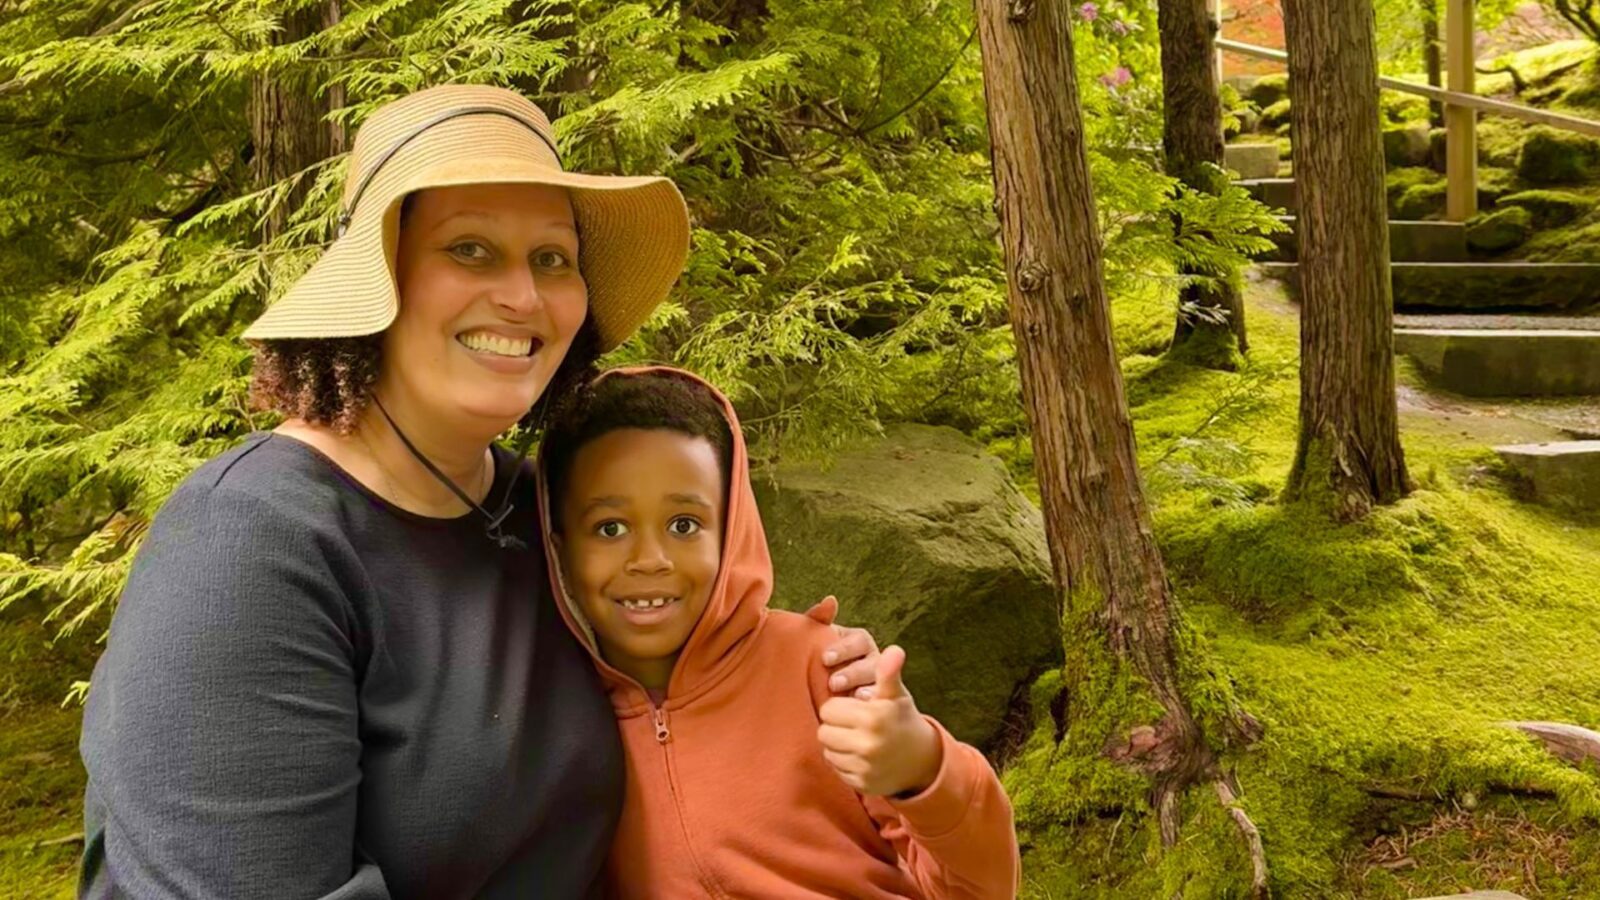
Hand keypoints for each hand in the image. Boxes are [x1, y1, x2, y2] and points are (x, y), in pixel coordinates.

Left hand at [805, 596, 880, 698]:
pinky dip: (873, 708)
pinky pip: (881, 706)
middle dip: (852, 673)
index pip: (858, 640)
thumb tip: (830, 600)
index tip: (825, 658)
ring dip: (866, 690)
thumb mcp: (819, 642)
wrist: (827, 696)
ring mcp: (879, 684)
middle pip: (871, 664)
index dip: (843, 648)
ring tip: (854, 698)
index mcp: (859, 642)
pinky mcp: (880, 704)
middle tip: (833, 682)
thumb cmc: (823, 662)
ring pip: (879, 685)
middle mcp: (873, 660)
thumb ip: (819, 621)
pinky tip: (864, 710)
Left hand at [816, 646, 942, 796]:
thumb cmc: (901, 719)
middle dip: (836, 726)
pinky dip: (844, 762)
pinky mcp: (861, 784)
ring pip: (828, 750)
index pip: (829, 709)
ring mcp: (864, 767)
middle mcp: (868, 745)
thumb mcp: (896, 695)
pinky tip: (860, 756)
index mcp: (873, 718)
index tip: (854, 708)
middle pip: (824, 731)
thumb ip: (888, 673)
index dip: (840, 706)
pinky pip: (836, 769)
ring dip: (838, 744)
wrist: (921, 759)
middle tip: (854, 724)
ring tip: (857, 738)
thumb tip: (894, 650)